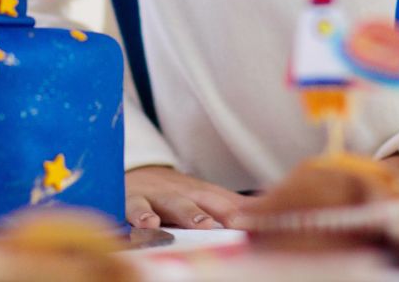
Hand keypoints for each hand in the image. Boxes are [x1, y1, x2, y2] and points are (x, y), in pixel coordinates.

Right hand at [126, 165, 254, 229]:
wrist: (133, 174)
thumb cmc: (174, 194)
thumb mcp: (202, 197)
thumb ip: (230, 207)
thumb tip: (267, 219)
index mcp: (202, 194)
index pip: (227, 204)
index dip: (242, 214)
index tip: (260, 225)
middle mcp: (181, 193)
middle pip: (201, 201)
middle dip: (216, 212)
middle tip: (232, 224)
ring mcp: (157, 196)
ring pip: (171, 203)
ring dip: (186, 212)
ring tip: (201, 224)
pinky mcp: (131, 201)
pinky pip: (134, 208)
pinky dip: (140, 216)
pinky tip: (148, 225)